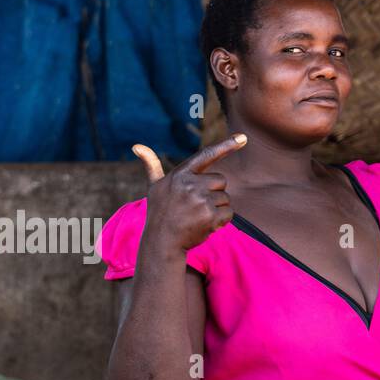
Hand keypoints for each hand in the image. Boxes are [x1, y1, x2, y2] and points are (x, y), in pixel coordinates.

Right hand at [132, 135, 246, 253]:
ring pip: (225, 198)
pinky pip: (229, 213)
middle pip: (221, 181)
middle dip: (214, 193)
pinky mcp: (210, 215)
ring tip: (198, 217)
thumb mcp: (154, 186)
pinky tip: (205, 225)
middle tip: (196, 206)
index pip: (206, 155)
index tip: (243, 138)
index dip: (226, 145)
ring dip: (217, 208)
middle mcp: (191, 184)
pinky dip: (221, 221)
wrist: (161, 242)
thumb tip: (136, 146)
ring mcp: (201, 200)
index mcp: (180, 174)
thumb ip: (151, 166)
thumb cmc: (159, 212)